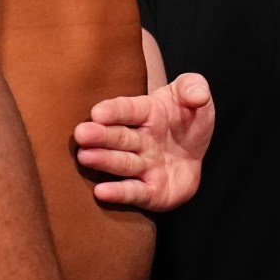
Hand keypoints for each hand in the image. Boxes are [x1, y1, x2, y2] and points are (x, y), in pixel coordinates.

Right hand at [73, 73, 213, 209]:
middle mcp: (140, 140)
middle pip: (120, 137)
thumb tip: (197, 95)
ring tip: (85, 157)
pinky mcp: (150, 191)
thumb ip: (194, 87)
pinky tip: (101, 192)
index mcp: (147, 112)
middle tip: (81, 134)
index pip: (128, 109)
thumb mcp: (195, 96)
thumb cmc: (189, 119)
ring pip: (123, 163)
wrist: (194, 154)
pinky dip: (119, 192)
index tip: (98, 112)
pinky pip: (135, 192)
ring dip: (104, 161)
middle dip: (101, 136)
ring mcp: (144, 166)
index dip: (114, 111)